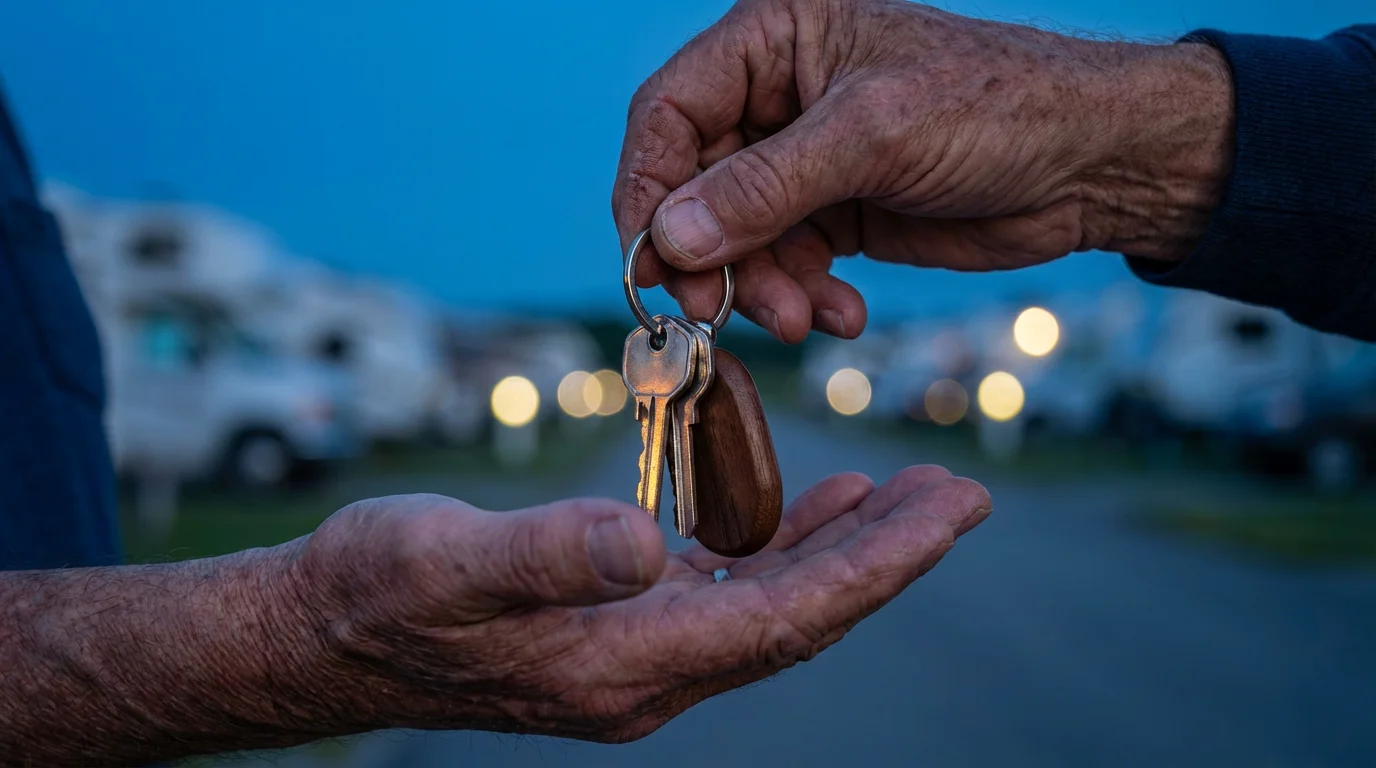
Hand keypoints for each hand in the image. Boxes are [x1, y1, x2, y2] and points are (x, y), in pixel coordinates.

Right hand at [283, 467, 989, 741]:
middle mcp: (648, 673)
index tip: (950, 513)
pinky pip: (727, 595)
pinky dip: (779, 552)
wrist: (323, 637)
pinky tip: (809, 513)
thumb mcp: (446, 562)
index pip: (786, 618)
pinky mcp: (618, 629)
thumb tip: (643, 544)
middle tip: (963, 495)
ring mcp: (636, 657)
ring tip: (906, 497)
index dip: (876, 566)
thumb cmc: (376, 594)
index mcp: (625, 662)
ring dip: (844, 553)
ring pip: (771, 607)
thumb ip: (545, 553)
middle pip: (800, 617)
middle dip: (887, 557)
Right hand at [612, 0, 1233, 342]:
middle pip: (694, 185)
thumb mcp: (873, 136)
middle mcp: (778, 96)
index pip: (669, 113)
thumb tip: (668, 239)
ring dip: (763, 288)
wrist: (1093, 161)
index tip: (650, 264)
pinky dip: (805, 296)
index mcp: (774, 38)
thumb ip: (764, 187)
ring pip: (737, 237)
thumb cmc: (998, 108)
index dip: (647, 190)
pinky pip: (788, 264)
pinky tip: (845, 314)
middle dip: (712, 255)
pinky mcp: (836, 212)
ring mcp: (806, 159)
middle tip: (718, 311)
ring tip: (807, 319)